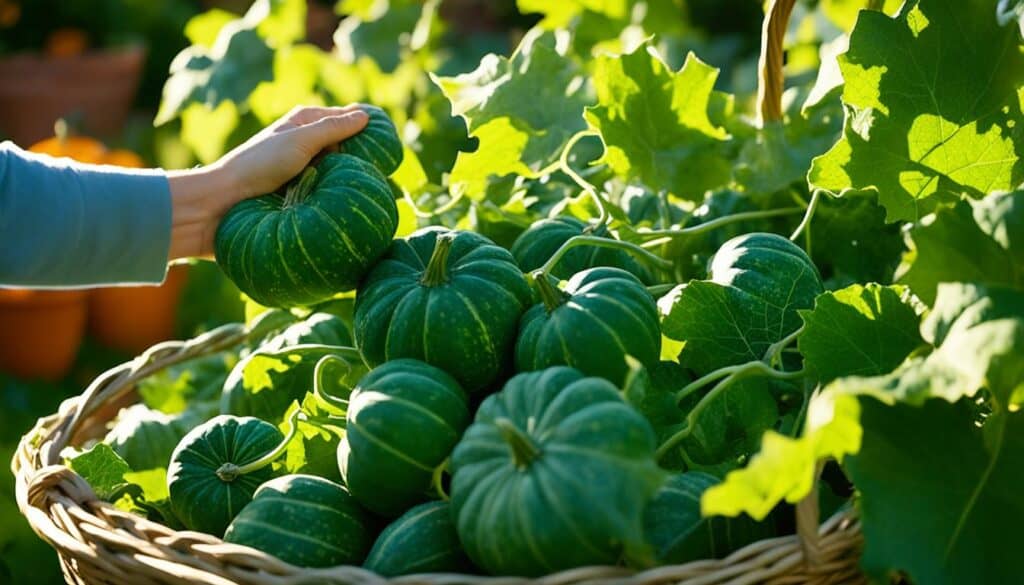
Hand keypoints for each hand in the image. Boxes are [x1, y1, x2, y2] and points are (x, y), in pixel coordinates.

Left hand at [167, 105, 369, 259]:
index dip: (368, 127)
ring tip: (375, 192)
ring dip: (350, 180)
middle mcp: (303, 144)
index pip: (346, 118)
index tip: (393, 143)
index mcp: (303, 123)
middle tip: (389, 172)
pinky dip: (337, 196)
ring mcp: (302, 171)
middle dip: (363, 156)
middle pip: (345, 146)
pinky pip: (326, 193)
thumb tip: (366, 117)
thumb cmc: (258, 166)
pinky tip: (352, 206)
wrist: (222, 204)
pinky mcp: (298, 196)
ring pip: (337, 172)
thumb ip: (332, 128)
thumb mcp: (299, 140)